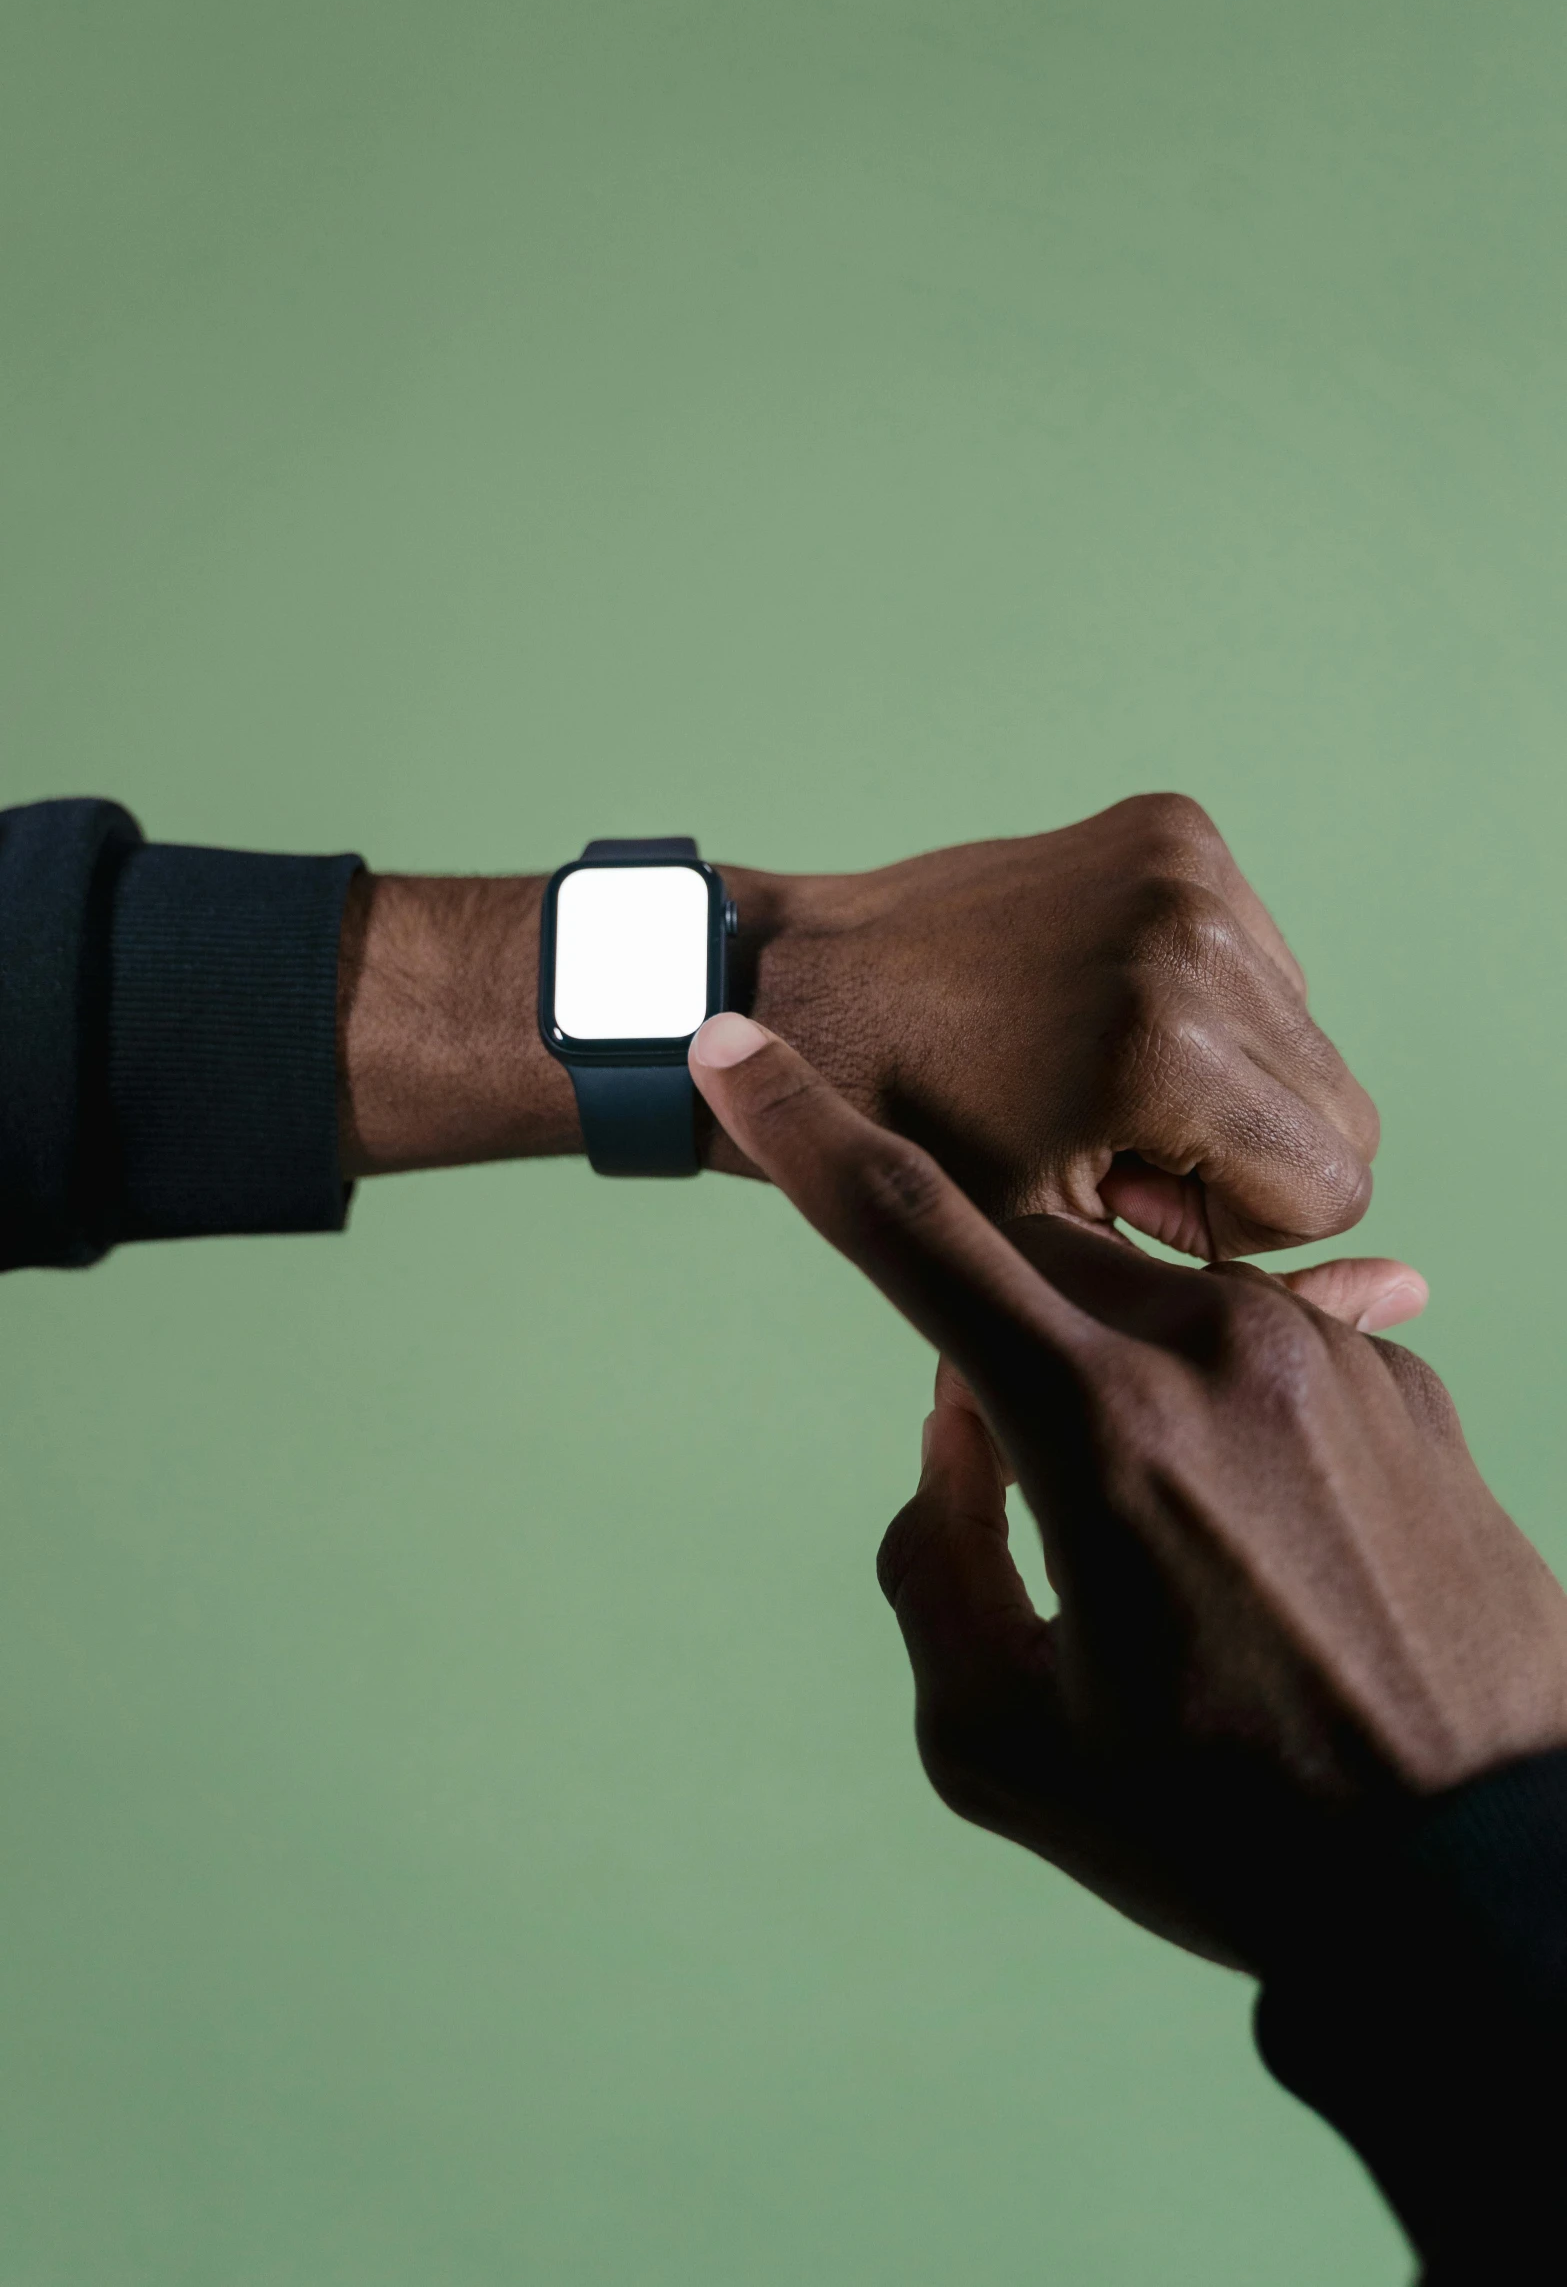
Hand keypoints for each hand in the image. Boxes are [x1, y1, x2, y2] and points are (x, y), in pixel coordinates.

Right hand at [687, 1014, 1566, 1971]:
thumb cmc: (1232, 1832)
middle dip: (987, 1328)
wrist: (1495, 1876)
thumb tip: (953, 1430)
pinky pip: (1264, 1352)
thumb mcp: (1005, 1744)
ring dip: (1113, 1380)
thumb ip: (936, 1561)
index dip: (802, 1132)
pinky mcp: (1413, 1388)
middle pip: (1035, 1259)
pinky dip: (1221, 1410)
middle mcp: (1218, 1350)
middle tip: (1022, 1484)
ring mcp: (1333, 1358)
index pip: (911, 1231)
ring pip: (1155, 1304)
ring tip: (1177, 1553)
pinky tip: (1267, 1547)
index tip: (734, 1046)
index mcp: (1097, 1425)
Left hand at [721, 795, 1377, 1254]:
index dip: (1231, 1222)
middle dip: (1241, 1152)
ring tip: (1092, 1079)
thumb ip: (1217, 1283)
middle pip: (1340, 1109)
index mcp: (1164, 1051)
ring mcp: (1188, 866)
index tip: (1118, 1194)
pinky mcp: (1176, 827)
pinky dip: (1205, 1002)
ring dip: (1225, 1078)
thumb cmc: (906, 1142)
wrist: (800, 988)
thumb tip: (1403, 1292)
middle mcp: (1195, 939)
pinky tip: (1098, 1014)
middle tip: (1106, 1144)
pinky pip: (1262, 958)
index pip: (1334, 1187)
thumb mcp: (1048, 1252)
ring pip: (1305, 1036)